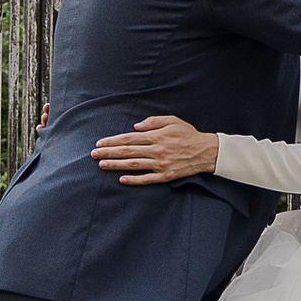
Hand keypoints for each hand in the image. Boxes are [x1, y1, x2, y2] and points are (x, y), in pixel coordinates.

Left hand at [91, 114, 220, 184]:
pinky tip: (122, 179)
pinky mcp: (166, 176)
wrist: (207, 151)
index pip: (129, 138)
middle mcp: (157, 150)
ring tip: (102, 165)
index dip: (112, 141)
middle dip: (108, 153)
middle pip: (127, 151)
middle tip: (93, 155)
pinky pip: (147, 179)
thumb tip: (135, 127)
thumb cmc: (188, 134)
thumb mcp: (172, 120)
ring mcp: (161, 164)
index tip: (100, 143)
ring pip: (134, 165)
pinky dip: (134, 180)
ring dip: (116, 165)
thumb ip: (153, 121)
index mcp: (157, 136)